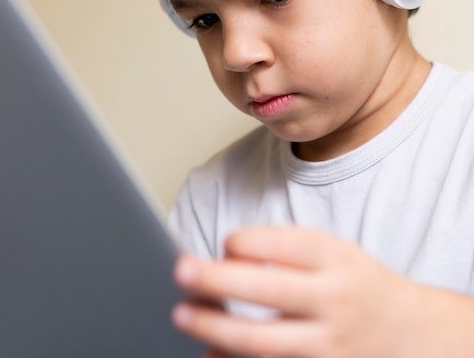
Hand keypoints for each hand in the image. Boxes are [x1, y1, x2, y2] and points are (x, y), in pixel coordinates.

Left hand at [172, 226, 471, 357]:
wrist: (408, 333)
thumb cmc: (356, 283)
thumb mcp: (333, 253)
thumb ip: (286, 250)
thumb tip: (226, 255)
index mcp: (336, 260)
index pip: (283, 244)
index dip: (245, 242)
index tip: (224, 244)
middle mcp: (334, 301)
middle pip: (269, 290)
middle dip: (219, 280)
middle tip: (181, 271)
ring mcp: (329, 345)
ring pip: (265, 342)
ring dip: (218, 329)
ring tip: (182, 315)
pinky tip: (209, 356)